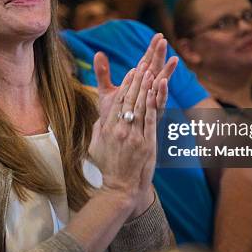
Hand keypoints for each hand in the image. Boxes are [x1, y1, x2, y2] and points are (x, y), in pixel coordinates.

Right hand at [88, 63, 157, 214]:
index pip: (118, 101)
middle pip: (130, 99)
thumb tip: (102, 117)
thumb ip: (100, 128)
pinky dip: (151, 104)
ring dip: (145, 87)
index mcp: (108, 128)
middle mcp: (120, 129)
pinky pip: (148, 120)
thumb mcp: (96, 145)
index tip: (132, 71)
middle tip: (144, 63)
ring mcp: (133, 136)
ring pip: (139, 106)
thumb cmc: (108, 167)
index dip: (126, 84)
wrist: (120, 188)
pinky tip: (155, 92)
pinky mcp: (146, 144)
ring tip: (151, 71)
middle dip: (137, 80)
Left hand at [94, 33, 176, 124]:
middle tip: (164, 40)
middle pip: (155, 69)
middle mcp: (148, 91)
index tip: (158, 35)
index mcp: (139, 84)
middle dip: (160, 55)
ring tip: (173, 59)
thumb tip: (98, 53)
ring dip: (166, 72)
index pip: (146, 62)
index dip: (152, 49)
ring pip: (160, 85)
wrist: (115, 139)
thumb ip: (103, 74)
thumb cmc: (114, 116)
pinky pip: (158, 102)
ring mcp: (151, 103)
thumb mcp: (107, 92)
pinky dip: (161, 93)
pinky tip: (163, 82)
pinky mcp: (153, 115)